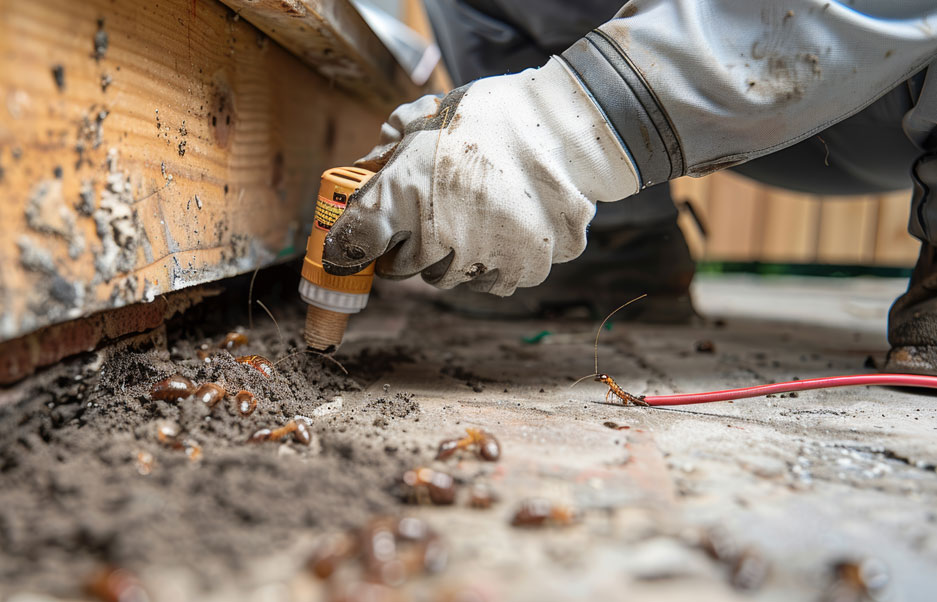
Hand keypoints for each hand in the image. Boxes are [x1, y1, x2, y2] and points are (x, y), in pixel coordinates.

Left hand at [322, 58, 638, 295]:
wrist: (563, 128)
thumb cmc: (489, 118)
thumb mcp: (424, 119)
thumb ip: (386, 151)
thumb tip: (363, 170)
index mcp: (403, 196)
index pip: (354, 245)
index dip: (348, 248)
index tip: (352, 247)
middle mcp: (437, 237)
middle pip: (400, 268)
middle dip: (406, 246)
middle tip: (427, 216)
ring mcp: (481, 259)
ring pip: (446, 277)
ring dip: (449, 256)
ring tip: (472, 215)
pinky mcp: (520, 270)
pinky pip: (489, 281)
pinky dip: (491, 261)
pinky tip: (502, 226)